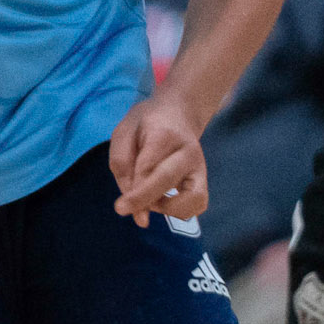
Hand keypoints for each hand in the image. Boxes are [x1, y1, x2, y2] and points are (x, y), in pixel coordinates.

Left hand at [109, 95, 207, 226]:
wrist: (179, 112)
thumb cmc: (147, 124)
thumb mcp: (124, 132)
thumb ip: (122, 164)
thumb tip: (132, 206)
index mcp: (165, 134)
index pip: (148, 166)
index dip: (134, 190)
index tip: (120, 207)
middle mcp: (188, 151)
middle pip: (167, 179)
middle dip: (144, 199)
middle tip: (123, 209)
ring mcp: (200, 167)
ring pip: (194, 199)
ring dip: (168, 209)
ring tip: (150, 202)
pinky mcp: (204, 180)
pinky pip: (198, 205)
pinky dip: (179, 211)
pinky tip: (162, 202)